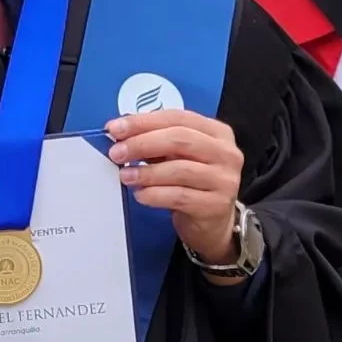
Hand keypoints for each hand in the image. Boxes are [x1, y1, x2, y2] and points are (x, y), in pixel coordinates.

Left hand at [105, 110, 243, 265]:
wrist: (212, 223)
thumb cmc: (191, 182)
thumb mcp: (177, 155)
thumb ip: (155, 140)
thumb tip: (120, 132)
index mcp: (216, 131)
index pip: (176, 118)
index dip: (143, 121)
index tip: (115, 128)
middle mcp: (226, 153)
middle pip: (179, 139)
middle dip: (142, 143)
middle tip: (116, 152)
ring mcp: (224, 180)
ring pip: (179, 169)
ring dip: (146, 172)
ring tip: (125, 175)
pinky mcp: (216, 205)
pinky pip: (180, 197)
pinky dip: (155, 194)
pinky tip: (141, 194)